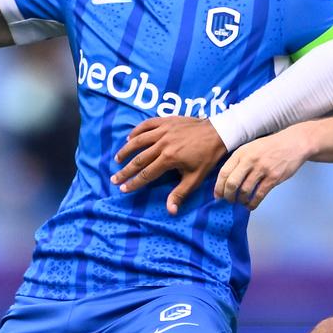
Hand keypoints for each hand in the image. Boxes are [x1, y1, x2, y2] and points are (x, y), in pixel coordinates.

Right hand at [112, 116, 226, 214]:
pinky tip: (129, 138)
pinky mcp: (165, 120)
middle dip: (125, 171)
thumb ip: (180, 193)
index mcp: (169, 159)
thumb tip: (170, 211)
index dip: (134, 183)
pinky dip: (135, 131)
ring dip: (126, 151)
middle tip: (114, 179)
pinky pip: (146, 125)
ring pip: (138, 141)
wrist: (218, 132)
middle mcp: (162, 144)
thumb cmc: (207, 157)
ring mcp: (163, 130)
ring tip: (117, 160)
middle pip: (138, 159)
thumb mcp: (195, 178)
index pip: (146, 174)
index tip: (123, 189)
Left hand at [214, 129, 313, 208]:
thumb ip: (239, 160)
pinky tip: (251, 205)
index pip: (224, 172)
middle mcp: (250, 160)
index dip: (218, 187)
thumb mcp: (251, 147)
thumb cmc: (270, 147)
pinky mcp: (273, 177)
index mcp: (241, 153)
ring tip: (241, 202)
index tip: (218, 196)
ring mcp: (262, 169)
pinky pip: (259, 194)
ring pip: (245, 190)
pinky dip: (253, 203)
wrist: (293, 143)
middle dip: (228, 196)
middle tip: (229, 200)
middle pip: (232, 183)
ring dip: (241, 200)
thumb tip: (226, 180)